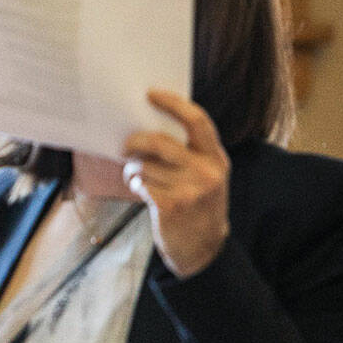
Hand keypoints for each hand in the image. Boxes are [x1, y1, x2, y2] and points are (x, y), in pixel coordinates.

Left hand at [123, 89, 230, 278]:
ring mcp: (191, 190)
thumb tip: (148, 124)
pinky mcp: (172, 206)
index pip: (197, 121)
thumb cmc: (198, 205)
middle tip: (125, 145)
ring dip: (133, 168)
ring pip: (146, 165)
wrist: (203, 248)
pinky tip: (139, 188)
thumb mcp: (205, 176)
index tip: (151, 94)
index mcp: (216, 158)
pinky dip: (134, 183)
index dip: (173, 103)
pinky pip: (141, 184)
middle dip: (136, 140)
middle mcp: (207, 172)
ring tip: (136, 175)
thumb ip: (189, 153)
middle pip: (161, 142)